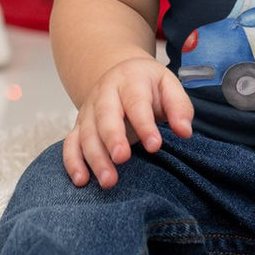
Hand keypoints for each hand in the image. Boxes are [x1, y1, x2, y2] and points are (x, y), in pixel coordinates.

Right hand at [62, 56, 193, 189]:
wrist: (122, 73)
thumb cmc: (148, 84)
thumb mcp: (169, 85)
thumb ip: (179, 107)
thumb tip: (184, 131)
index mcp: (130, 80)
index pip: (136, 102)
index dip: (144, 124)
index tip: (155, 146)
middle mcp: (105, 93)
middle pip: (105, 115)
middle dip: (112, 138)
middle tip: (122, 159)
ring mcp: (89, 110)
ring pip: (86, 133)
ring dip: (95, 158)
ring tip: (109, 181)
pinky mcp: (79, 126)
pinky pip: (71, 144)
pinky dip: (72, 162)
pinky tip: (82, 180)